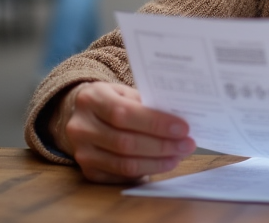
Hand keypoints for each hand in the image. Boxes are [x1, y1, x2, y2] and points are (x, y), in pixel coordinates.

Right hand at [49, 81, 195, 182]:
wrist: (86, 115)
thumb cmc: (114, 100)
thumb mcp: (126, 92)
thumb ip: (147, 104)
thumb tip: (179, 122)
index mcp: (91, 99)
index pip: (124, 114)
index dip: (155, 123)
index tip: (183, 128)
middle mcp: (81, 127)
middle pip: (125, 142)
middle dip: (162, 146)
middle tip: (187, 144)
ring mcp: (82, 152)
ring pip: (124, 164)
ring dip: (157, 162)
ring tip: (178, 155)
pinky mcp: (88, 172)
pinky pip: (121, 176)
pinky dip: (145, 171)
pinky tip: (162, 164)